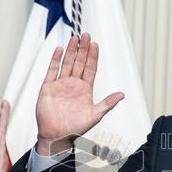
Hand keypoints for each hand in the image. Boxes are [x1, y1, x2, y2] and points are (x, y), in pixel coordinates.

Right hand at [35, 33, 123, 155]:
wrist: (57, 136)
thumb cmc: (76, 128)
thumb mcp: (95, 115)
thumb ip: (108, 103)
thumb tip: (122, 95)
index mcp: (85, 89)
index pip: (90, 68)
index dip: (93, 57)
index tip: (95, 45)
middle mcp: (73, 84)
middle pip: (79, 62)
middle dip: (83, 49)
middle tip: (86, 35)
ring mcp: (60, 84)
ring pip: (67, 63)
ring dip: (71, 51)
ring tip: (74, 38)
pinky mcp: (48, 87)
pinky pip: (52, 70)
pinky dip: (55, 59)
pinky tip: (60, 50)